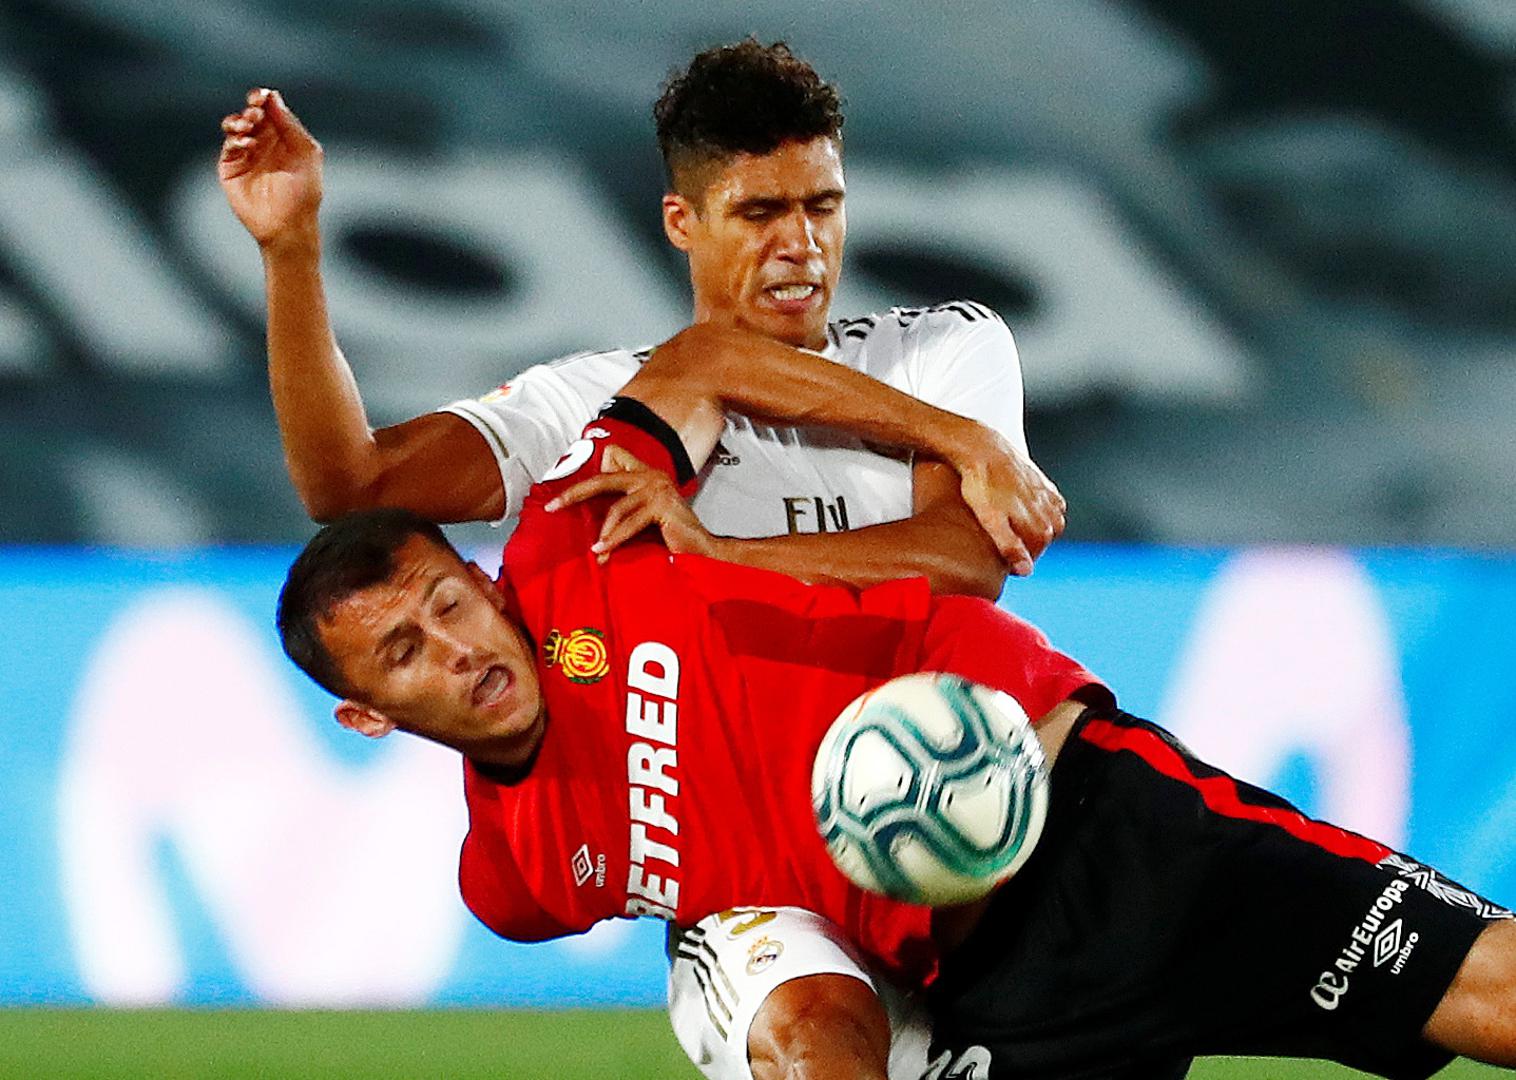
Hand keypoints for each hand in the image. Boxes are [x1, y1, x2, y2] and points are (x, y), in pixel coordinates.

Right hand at [218, 88, 323, 250]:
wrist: (288, 226)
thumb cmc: (303, 193)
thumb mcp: (306, 154)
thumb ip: (291, 125)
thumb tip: (273, 98)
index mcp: (283, 138)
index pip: (270, 111)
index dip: (264, 99)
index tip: (262, 96)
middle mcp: (263, 143)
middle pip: (251, 114)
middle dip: (252, 108)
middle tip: (255, 111)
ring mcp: (245, 155)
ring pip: (234, 126)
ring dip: (239, 120)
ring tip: (249, 124)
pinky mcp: (231, 168)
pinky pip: (228, 146)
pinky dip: (236, 140)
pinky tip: (248, 145)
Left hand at [546, 447, 717, 562]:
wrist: (703, 552)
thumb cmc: (673, 540)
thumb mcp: (643, 520)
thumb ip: (624, 510)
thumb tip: (590, 519)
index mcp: (647, 474)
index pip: (613, 456)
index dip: (594, 473)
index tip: (569, 493)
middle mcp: (652, 475)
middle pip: (603, 478)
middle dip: (575, 493)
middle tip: (553, 506)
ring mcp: (658, 488)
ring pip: (615, 506)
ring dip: (604, 532)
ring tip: (597, 551)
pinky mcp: (662, 505)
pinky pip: (629, 523)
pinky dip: (614, 539)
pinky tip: (605, 551)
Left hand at [953, 429, 1065, 575]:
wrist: (982, 448)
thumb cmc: (982, 486)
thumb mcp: (991, 521)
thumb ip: (1010, 546)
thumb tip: (1026, 570)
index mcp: (1039, 523)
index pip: (1034, 554)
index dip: (1017, 560)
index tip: (1001, 560)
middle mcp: (1048, 510)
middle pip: (1043, 539)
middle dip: (1026, 545)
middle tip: (1004, 544)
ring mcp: (1046, 494)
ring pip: (1050, 522)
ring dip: (1036, 529)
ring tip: (1014, 530)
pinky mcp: (1041, 481)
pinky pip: (1051, 503)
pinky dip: (1043, 510)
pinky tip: (1027, 510)